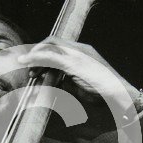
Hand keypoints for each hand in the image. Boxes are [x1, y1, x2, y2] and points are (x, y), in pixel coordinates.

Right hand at [17, 37, 139, 107]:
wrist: (116, 99)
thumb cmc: (99, 79)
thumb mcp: (72, 65)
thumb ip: (51, 58)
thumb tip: (29, 56)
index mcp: (77, 49)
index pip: (52, 43)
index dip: (37, 50)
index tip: (26, 61)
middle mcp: (75, 58)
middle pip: (51, 56)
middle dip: (38, 63)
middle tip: (30, 73)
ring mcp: (76, 72)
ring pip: (54, 69)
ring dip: (43, 74)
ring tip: (35, 81)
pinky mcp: (76, 86)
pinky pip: (59, 83)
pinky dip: (50, 85)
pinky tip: (46, 90)